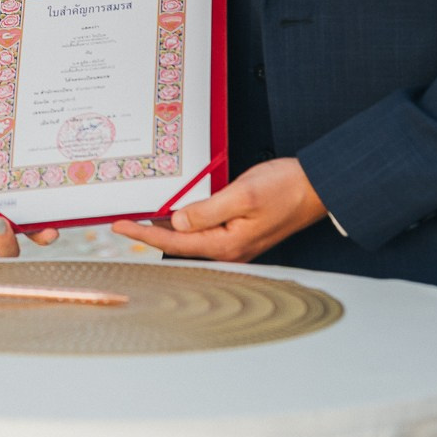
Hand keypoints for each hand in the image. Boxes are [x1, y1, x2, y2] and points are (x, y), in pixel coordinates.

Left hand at [111, 158, 325, 262]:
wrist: (316, 187)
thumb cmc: (286, 189)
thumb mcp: (242, 194)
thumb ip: (207, 210)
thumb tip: (177, 222)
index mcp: (228, 243)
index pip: (174, 242)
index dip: (143, 234)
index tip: (119, 226)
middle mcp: (231, 249)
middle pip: (180, 245)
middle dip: (149, 234)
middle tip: (121, 223)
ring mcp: (236, 243)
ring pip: (192, 239)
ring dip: (166, 230)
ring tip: (139, 221)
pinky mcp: (240, 233)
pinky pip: (205, 232)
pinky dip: (185, 224)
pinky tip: (174, 217)